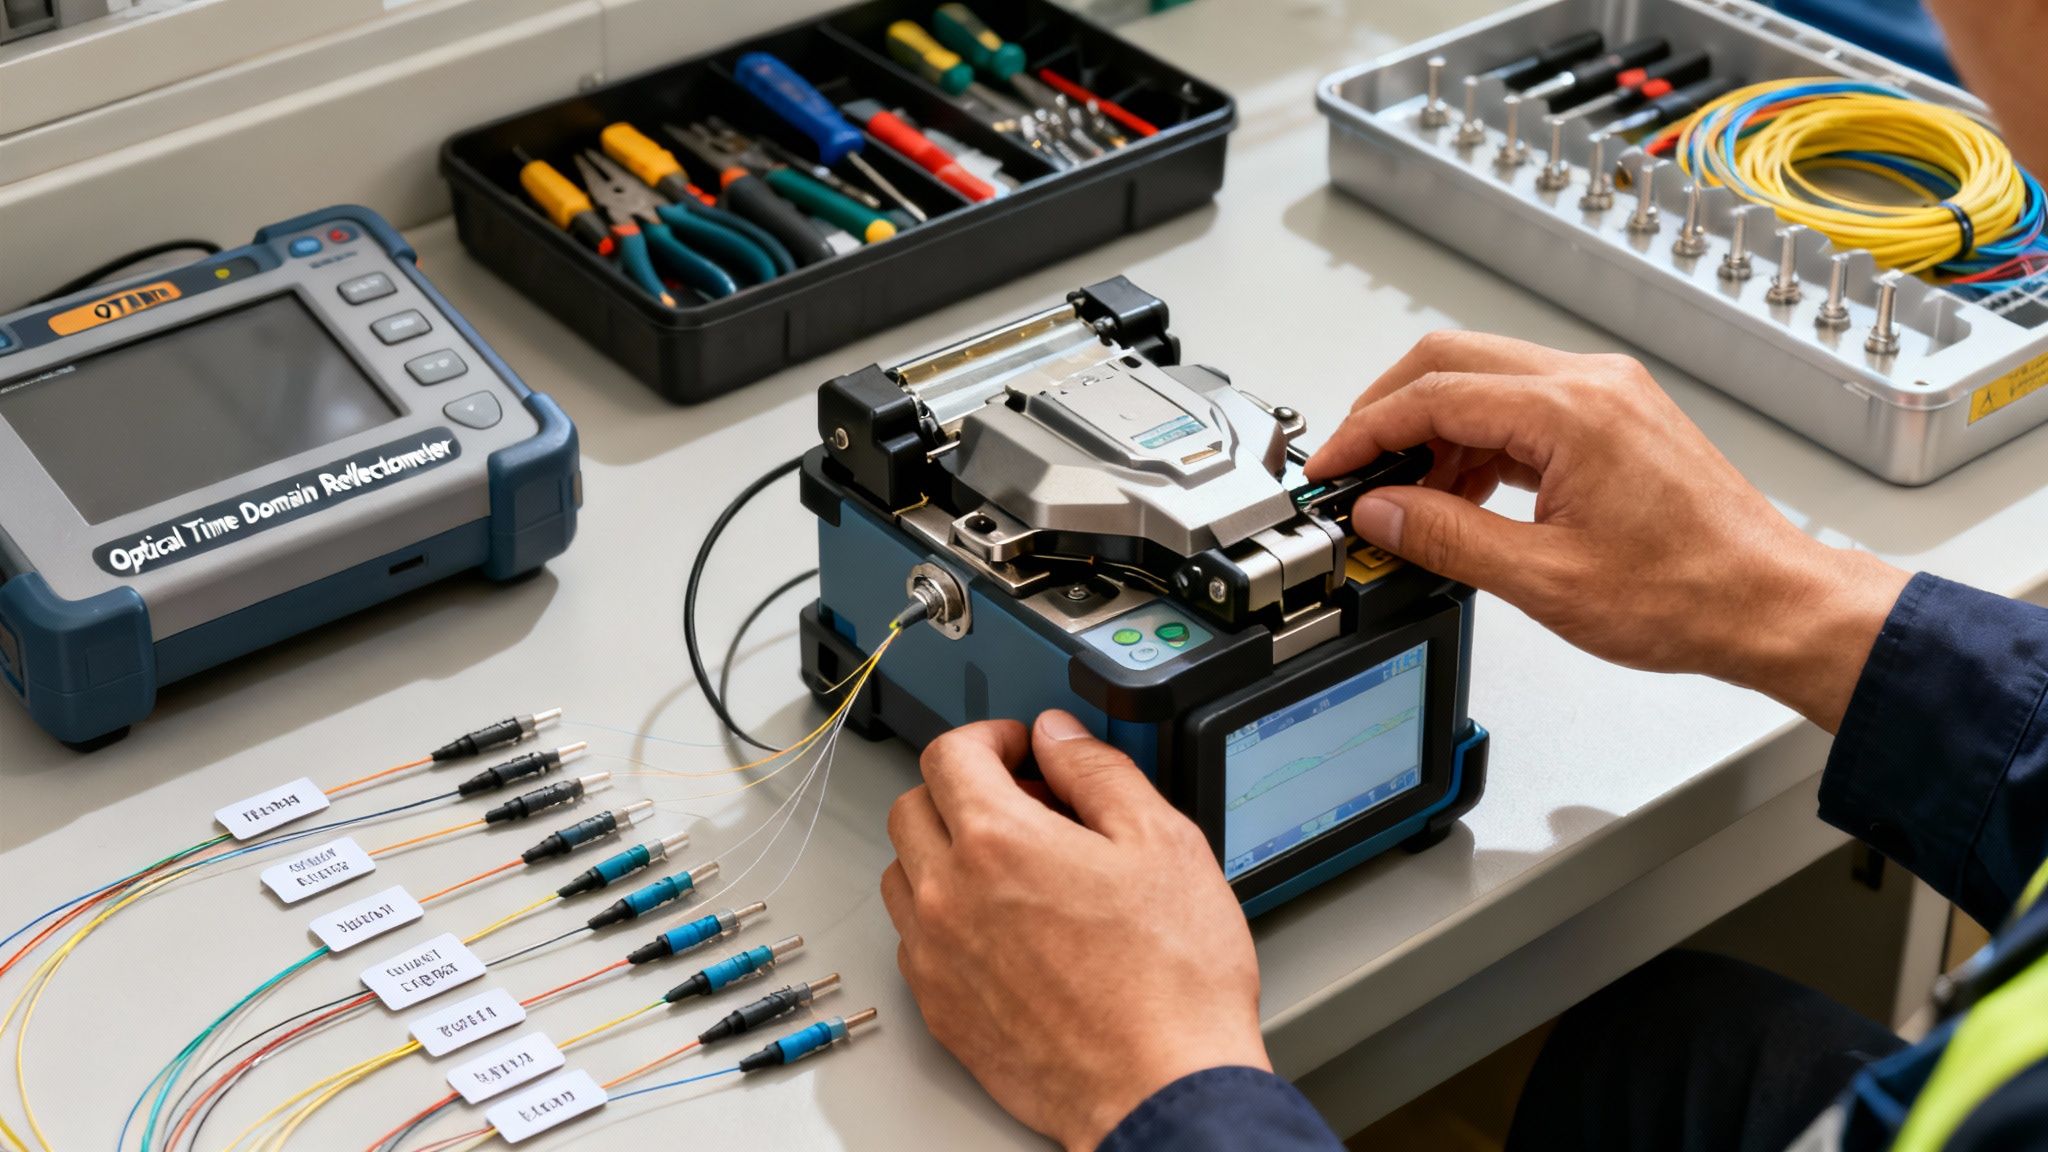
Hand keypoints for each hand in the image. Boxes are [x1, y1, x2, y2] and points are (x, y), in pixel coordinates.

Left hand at [882, 712, 1268, 1150]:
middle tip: (1021, 804)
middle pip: (912, 807)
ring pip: (904, 875)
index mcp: (998, 842)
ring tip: (1010, 867)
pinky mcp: (940, 1010)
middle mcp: (948, 896)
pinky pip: (915, 942)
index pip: (949, 753)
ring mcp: (936, 957)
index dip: (989, 737)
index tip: (1019, 749)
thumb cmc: (1170, 982)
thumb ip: (1098, 771)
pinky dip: (945, 918)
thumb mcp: (1162, 841)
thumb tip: (1059, 737)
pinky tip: (1004, 929)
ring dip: (944, 853)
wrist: (1160, 1088)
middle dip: (961, 790)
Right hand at [1304, 331, 1908, 731]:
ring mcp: (1606, 394)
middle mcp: (1591, 383)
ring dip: (1433, 430)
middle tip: (1350, 468)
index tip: (1329, 468)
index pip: (1433, 395)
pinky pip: (1521, 406)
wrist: (1770, 601)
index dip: (1365, 431)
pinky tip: (1460, 495)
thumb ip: (1448, 538)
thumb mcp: (1544, 580)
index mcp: (1571, 411)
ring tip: (1405, 498)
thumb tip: (1382, 512)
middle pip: (1451, 361)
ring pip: (1485, 380)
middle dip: (1387, 412)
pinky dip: (1476, 441)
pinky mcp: (1615, 416)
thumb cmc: (1689, 593)